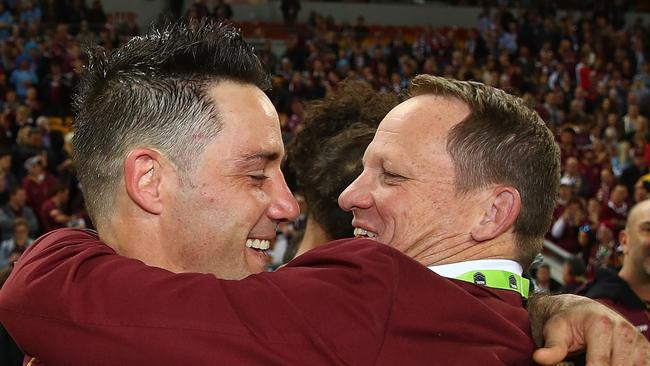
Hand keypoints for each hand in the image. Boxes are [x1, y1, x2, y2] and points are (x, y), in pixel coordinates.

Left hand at [532, 294, 649, 364]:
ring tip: (593, 364)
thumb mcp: (555, 331)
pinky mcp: (645, 348)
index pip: (600, 363)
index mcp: (601, 324)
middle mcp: (623, 330)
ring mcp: (637, 339)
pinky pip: (644, 365)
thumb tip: (539, 358)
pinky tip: (616, 365)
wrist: (581, 309)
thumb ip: (552, 347)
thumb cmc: (567, 321)